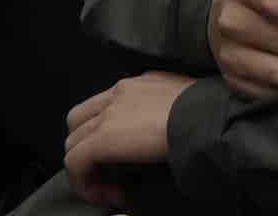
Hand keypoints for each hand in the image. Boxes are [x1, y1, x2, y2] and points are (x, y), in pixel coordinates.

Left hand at [65, 72, 193, 207]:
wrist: (203, 117)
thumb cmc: (205, 111)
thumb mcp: (182, 102)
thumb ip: (163, 110)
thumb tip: (158, 136)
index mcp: (139, 83)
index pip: (104, 105)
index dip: (103, 134)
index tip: (122, 160)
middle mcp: (119, 92)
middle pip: (79, 120)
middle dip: (84, 149)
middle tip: (105, 172)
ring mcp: (108, 113)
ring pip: (72, 143)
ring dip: (85, 169)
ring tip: (107, 188)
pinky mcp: (101, 137)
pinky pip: (74, 163)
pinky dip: (85, 183)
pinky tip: (107, 195)